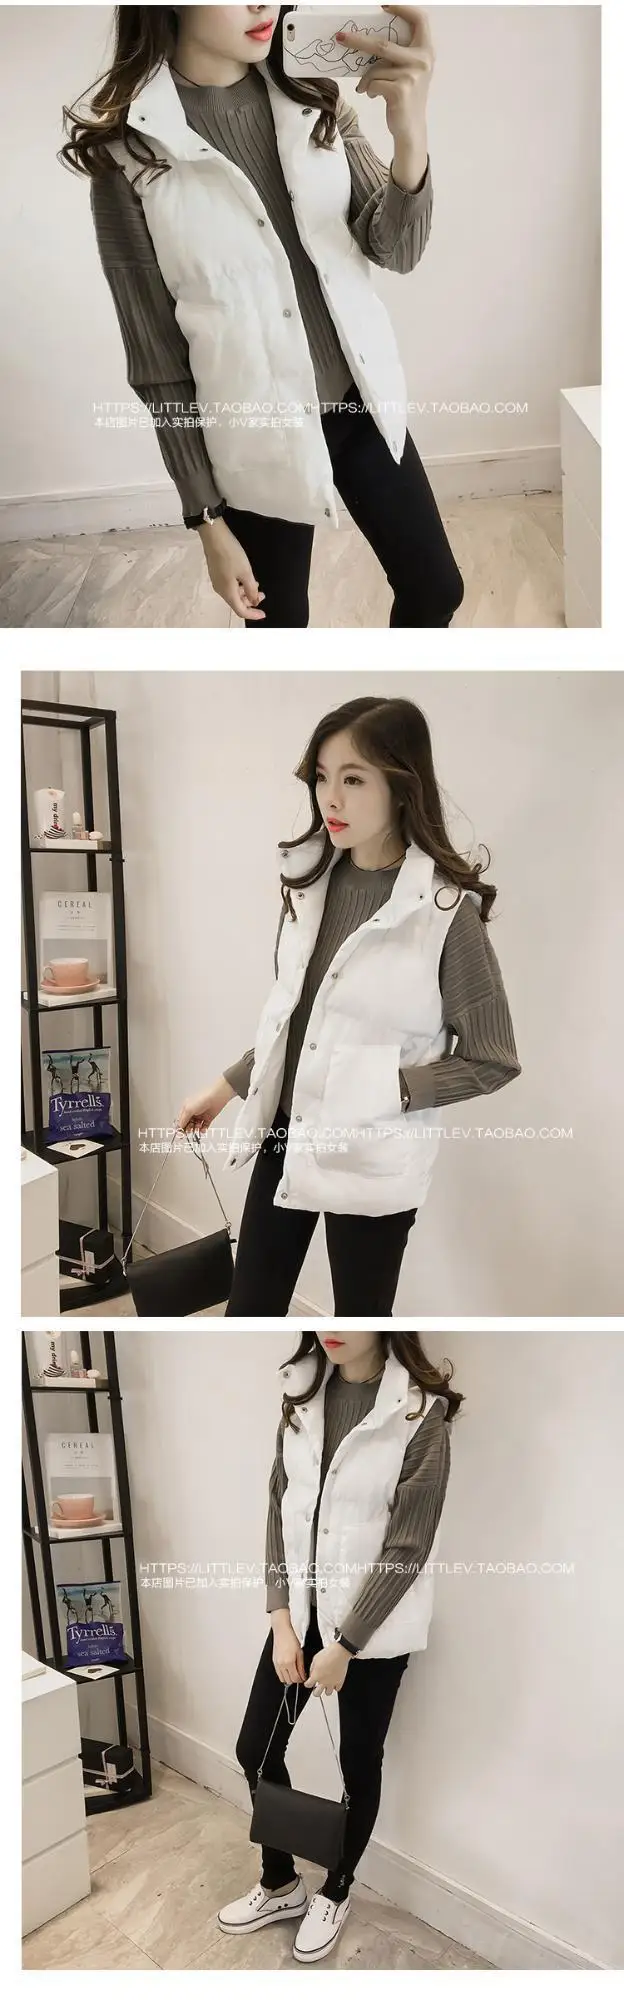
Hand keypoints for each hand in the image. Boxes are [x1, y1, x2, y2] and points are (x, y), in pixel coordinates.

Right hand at [175, 1074, 234, 1134]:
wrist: (217, 1097)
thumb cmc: (202, 1099)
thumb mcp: (189, 1110)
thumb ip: (183, 1120)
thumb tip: (179, 1127)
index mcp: (187, 1108)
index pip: (181, 1120)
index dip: (181, 1127)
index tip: (181, 1134)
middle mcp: (193, 1111)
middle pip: (188, 1124)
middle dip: (188, 1129)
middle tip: (189, 1131)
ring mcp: (201, 1115)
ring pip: (196, 1126)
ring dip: (196, 1129)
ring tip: (197, 1128)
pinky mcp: (208, 1118)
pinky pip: (204, 1126)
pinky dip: (203, 1129)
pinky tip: (203, 1130)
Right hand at [199, 516, 265, 621]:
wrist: (214, 537)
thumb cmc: (231, 555)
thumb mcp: (246, 572)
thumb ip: (251, 589)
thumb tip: (255, 601)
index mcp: (228, 592)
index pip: (241, 611)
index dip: (253, 614)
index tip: (264, 613)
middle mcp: (221, 590)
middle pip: (236, 603)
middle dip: (250, 602)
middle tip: (263, 595)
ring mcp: (217, 582)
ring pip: (233, 594)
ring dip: (245, 593)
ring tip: (256, 585)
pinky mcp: (216, 573)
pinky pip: (229, 586)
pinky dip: (239, 586)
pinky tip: (245, 579)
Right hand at [272, 1615, 306, 1684]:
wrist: (282, 1632)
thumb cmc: (291, 1639)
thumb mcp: (300, 1653)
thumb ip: (301, 1666)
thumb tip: (303, 1675)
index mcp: (289, 1662)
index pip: (295, 1678)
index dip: (301, 1679)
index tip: (304, 1677)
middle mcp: (281, 1665)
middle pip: (288, 1681)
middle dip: (295, 1680)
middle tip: (300, 1675)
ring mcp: (276, 1664)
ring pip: (282, 1679)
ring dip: (289, 1678)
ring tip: (294, 1672)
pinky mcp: (274, 1662)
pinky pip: (278, 1674)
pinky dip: (284, 1674)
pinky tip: (288, 1669)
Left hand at [304, 1641, 350, 1695]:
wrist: (339, 1653)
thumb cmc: (328, 1654)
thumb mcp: (315, 1658)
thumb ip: (312, 1668)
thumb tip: (312, 1673)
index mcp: (316, 1676)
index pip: (308, 1685)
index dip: (307, 1684)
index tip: (308, 1682)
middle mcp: (323, 1681)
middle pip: (316, 1694)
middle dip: (315, 1691)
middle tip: (316, 1688)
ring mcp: (332, 1683)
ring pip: (327, 1693)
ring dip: (326, 1689)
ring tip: (326, 1685)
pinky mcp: (340, 1681)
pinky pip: (337, 1689)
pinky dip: (335, 1686)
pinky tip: (334, 1682)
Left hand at [336, 6, 433, 145]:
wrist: (411, 128)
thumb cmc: (405, 97)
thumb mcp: (408, 70)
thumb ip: (398, 53)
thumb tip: (367, 39)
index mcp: (426, 50)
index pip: (420, 19)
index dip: (403, 8)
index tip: (384, 5)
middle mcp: (422, 61)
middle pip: (383, 44)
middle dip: (358, 40)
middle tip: (340, 37)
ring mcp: (412, 76)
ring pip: (376, 67)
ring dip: (366, 78)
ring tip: (367, 87)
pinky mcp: (400, 91)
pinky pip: (374, 82)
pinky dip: (368, 88)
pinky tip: (373, 95)